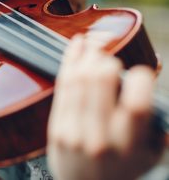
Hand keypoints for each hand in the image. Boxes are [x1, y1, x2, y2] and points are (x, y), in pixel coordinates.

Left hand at [46, 35, 164, 179]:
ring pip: (79, 79)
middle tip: (111, 57)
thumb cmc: (122, 167)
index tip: (139, 73)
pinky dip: (70, 61)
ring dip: (88, 55)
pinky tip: (77, 44)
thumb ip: (154, 123)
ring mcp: (74, 132)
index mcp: (128, 145)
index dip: (139, 79)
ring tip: (95, 43)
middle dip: (108, 60)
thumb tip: (144, 84)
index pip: (136, 104)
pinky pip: (63, 86)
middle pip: (101, 82)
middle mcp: (100, 137)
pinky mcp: (56, 127)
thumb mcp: (149, 154)